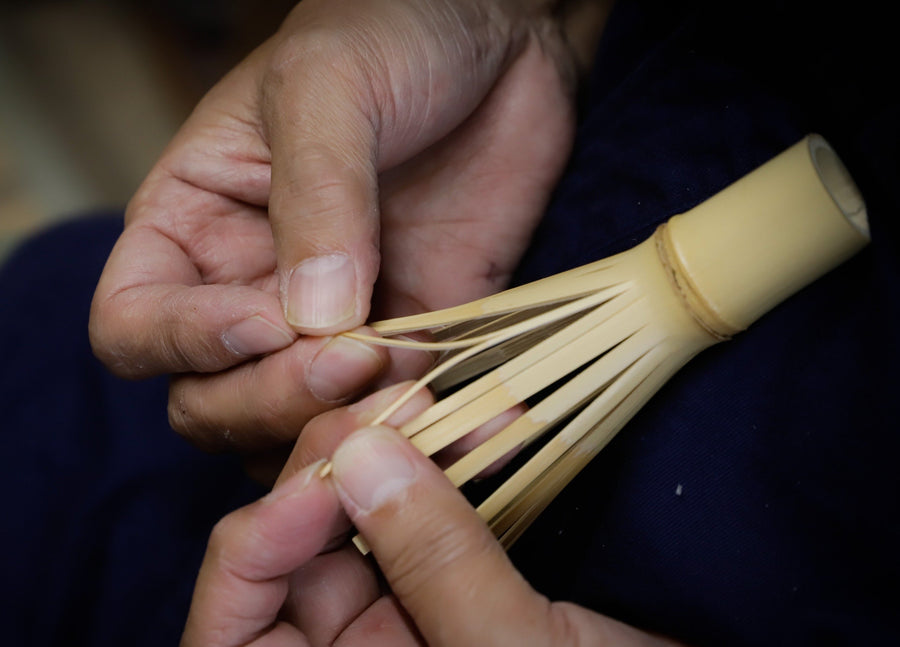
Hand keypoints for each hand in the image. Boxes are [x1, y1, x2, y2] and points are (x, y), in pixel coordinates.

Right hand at [89, 0, 578, 453]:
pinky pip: (395, 411)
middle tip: (355, 357)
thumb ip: (315, 200)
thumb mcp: (327, 88)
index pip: (135, 327)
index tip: (270, 320)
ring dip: (340, 432)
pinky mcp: (411, 335)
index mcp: (193, 225)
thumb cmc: (388, 30)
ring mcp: (332, 324)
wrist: (498, 37)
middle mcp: (249, 289)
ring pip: (296, 428)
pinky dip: (421, 429)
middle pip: (211, 401)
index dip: (187, 343)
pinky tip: (458, 414)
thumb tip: (312, 318)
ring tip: (407, 395)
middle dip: (271, 400)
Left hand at [181, 392, 686, 645]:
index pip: (235, 625)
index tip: (326, 480)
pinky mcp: (463, 581)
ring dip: (408, 450)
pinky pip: (438, 509)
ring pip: (372, 512)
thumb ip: (437, 567)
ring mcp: (407, 615)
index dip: (257, 545)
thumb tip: (362, 457)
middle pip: (300, 545)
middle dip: (340, 466)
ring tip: (458, 403)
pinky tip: (495, 421)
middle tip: (396, 406)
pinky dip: (460, 463)